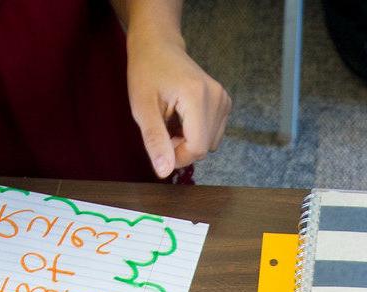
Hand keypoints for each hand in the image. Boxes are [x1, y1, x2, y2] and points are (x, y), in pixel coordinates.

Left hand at [127, 27, 230, 177]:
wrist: (158, 46)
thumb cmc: (146, 72)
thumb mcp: (142, 108)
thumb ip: (155, 140)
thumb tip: (165, 171)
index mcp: (197, 96)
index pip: (198, 148)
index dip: (178, 156)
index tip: (159, 145)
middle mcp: (217, 97)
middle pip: (204, 147)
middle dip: (182, 147)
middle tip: (163, 127)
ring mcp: (223, 99)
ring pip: (209, 143)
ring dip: (189, 141)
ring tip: (172, 120)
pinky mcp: (224, 102)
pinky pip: (213, 133)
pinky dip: (196, 133)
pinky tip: (182, 117)